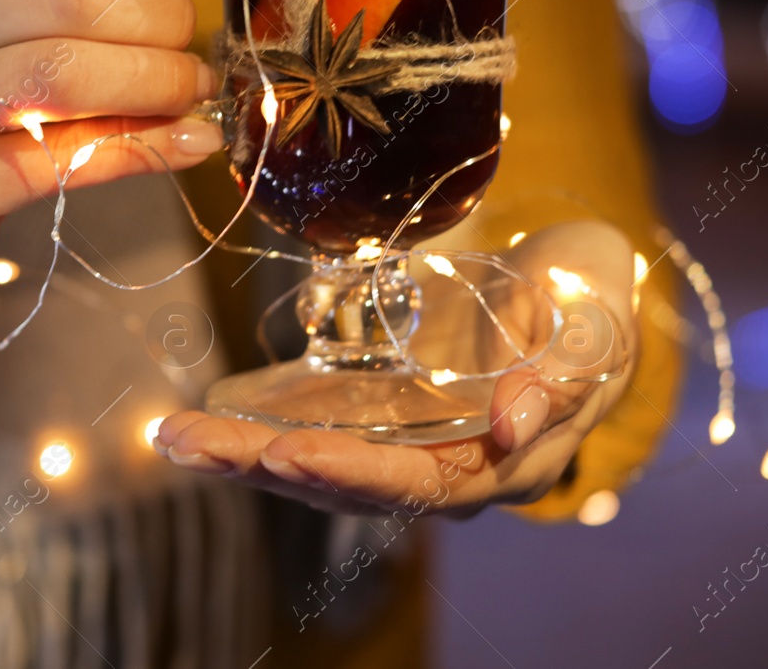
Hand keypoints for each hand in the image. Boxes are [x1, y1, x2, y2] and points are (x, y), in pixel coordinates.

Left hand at [154, 222, 638, 516]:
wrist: (568, 282)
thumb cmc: (589, 296)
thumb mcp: (596, 317)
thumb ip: (568, 371)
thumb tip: (515, 422)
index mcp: (507, 459)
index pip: (424, 485)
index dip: (356, 474)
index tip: (289, 453)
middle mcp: (447, 466)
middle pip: (348, 484)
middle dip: (265, 467)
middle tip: (190, 446)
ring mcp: (403, 440)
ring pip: (315, 461)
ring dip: (240, 453)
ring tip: (171, 437)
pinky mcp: (372, 411)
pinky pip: (304, 428)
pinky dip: (251, 424)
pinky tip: (193, 417)